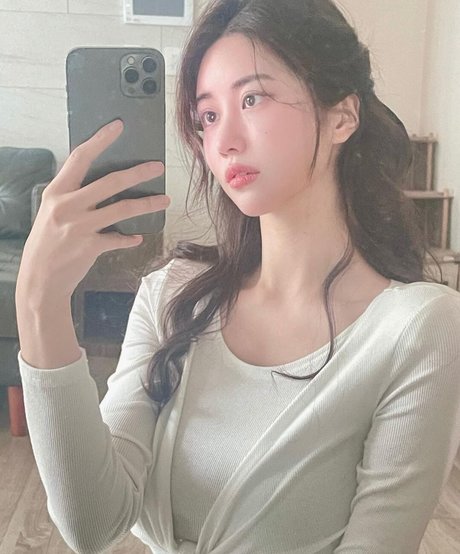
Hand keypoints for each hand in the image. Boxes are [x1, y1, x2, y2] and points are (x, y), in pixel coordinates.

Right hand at [17, 119, 169, 302]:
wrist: (39, 280)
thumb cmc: (46, 244)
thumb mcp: (52, 213)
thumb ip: (74, 198)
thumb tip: (107, 186)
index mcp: (56, 192)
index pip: (80, 158)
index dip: (100, 140)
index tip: (118, 127)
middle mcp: (68, 206)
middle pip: (110, 182)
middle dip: (138, 172)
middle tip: (158, 167)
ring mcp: (80, 227)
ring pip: (122, 209)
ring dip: (147, 204)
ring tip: (164, 200)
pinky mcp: (90, 247)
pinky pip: (118, 239)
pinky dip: (130, 238)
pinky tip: (137, 238)